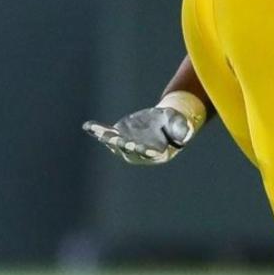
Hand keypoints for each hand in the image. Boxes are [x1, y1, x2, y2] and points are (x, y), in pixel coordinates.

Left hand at [83, 102, 201, 164]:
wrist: (165, 120)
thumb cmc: (175, 123)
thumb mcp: (181, 124)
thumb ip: (182, 130)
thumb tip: (185, 136)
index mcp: (157, 153)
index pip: (149, 154)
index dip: (143, 151)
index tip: (138, 147)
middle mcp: (139, 152)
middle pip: (129, 150)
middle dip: (121, 145)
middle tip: (115, 140)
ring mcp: (127, 145)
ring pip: (115, 144)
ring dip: (107, 138)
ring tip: (98, 133)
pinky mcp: (119, 135)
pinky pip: (107, 134)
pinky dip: (98, 130)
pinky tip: (88, 126)